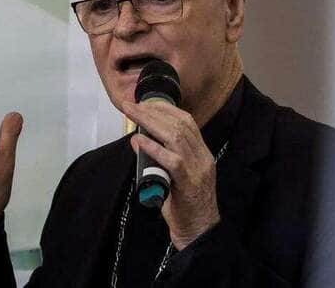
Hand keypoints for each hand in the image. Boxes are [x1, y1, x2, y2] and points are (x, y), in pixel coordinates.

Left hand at [123, 100, 219, 250]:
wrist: (199, 232)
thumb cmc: (185, 206)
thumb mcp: (177, 176)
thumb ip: (164, 159)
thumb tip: (141, 142)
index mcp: (202, 154)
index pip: (187, 121)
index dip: (166, 108)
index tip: (146, 102)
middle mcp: (203, 157)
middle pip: (179, 124)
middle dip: (153, 111)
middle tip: (132, 104)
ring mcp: (198, 169)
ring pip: (175, 137)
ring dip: (150, 123)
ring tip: (132, 114)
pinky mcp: (188, 183)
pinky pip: (171, 160)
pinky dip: (153, 148)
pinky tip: (139, 140)